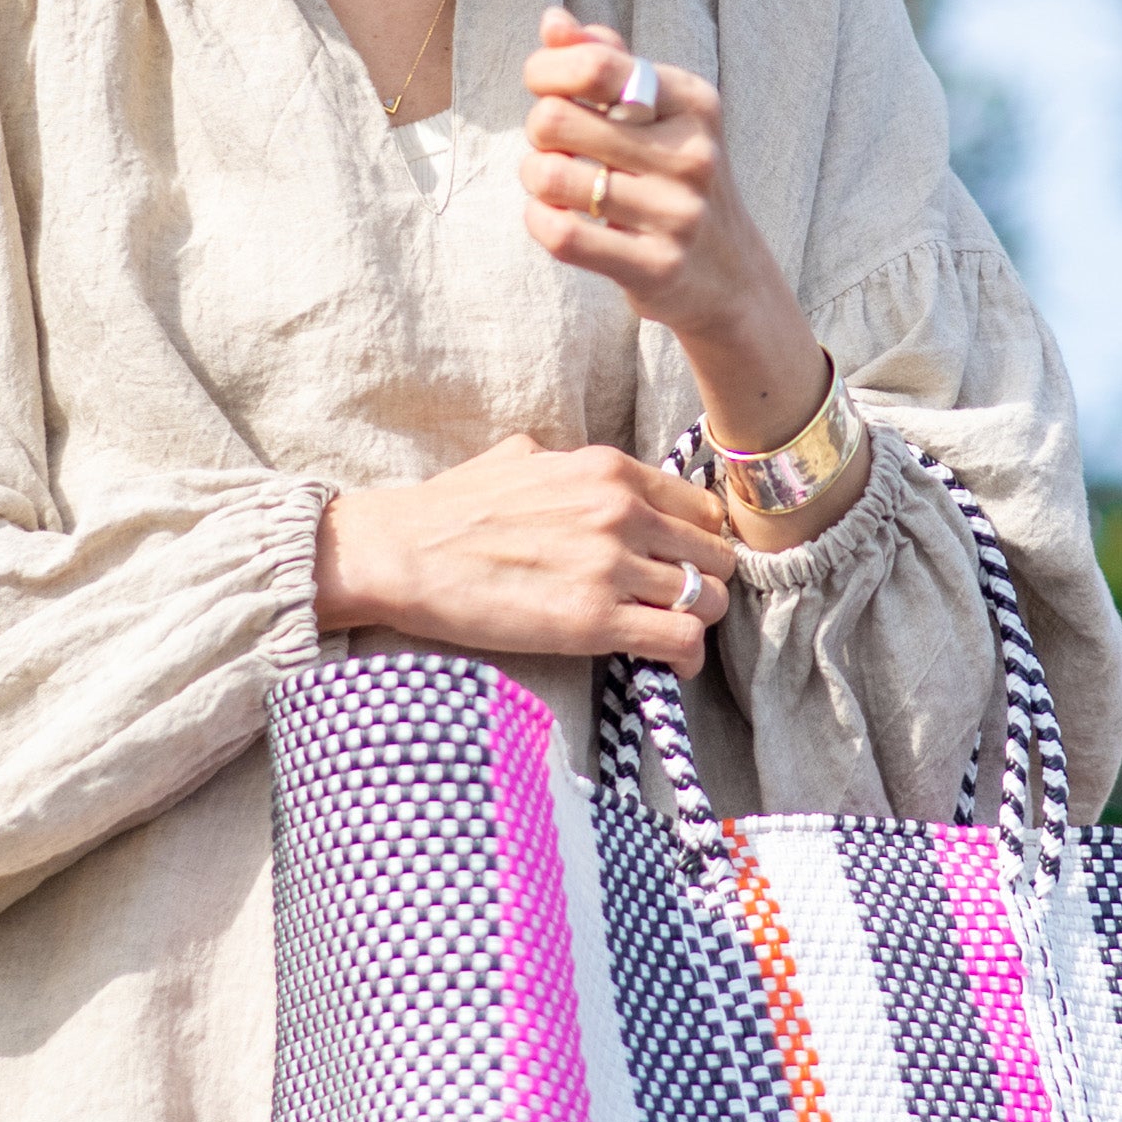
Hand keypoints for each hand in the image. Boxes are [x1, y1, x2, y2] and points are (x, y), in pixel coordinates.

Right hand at [314, 434, 734, 676]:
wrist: (403, 552)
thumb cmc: (452, 508)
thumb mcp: (520, 457)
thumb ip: (566, 461)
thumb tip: (575, 467)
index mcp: (609, 470)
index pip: (703, 508)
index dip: (700, 542)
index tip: (683, 564)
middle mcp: (622, 512)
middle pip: (718, 555)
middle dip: (707, 584)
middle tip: (677, 604)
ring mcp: (612, 566)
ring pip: (711, 599)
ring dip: (698, 622)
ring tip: (669, 634)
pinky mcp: (595, 621)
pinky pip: (682, 640)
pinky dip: (686, 658)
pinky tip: (668, 664)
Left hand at [515, 11, 830, 446]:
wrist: (731, 278)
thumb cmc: (677, 180)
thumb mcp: (660, 113)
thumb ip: (607, 62)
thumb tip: (554, 23)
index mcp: (693, 102)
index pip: (595, 64)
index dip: (546, 69)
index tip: (540, 85)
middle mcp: (691, 155)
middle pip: (557, 118)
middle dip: (538, 129)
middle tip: (554, 145)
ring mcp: (677, 214)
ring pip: (550, 177)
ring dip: (534, 178)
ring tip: (553, 184)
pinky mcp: (655, 267)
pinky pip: (563, 235)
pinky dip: (539, 221)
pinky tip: (552, 217)